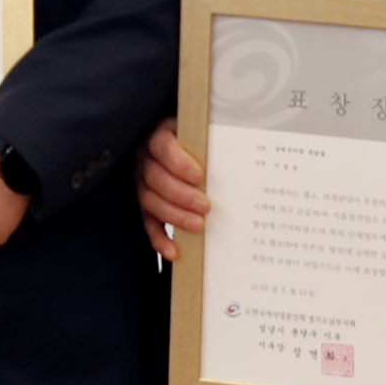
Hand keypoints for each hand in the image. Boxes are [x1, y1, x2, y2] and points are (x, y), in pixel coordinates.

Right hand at [139, 120, 210, 260]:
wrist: (190, 148)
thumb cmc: (201, 143)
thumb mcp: (205, 135)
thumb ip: (214, 142)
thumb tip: (241, 153)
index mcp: (161, 135)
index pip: (162, 146)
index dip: (178, 162)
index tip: (199, 175)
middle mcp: (147, 159)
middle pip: (154, 176)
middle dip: (180, 194)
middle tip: (204, 206)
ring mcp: (144, 182)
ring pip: (149, 200)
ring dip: (173, 215)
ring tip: (197, 225)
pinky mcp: (147, 204)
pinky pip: (148, 222)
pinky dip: (159, 238)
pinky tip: (173, 249)